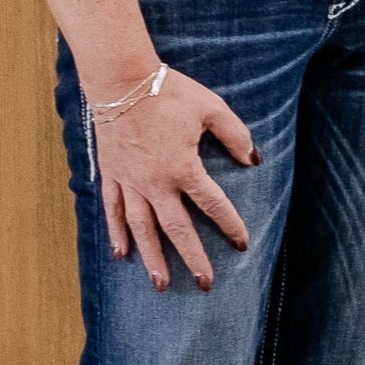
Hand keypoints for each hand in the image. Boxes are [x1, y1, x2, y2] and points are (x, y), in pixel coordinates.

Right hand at [94, 68, 256, 292]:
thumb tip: (253, 159)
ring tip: (160, 283)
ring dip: (152, 257)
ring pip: (142, 228)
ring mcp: (130, 181)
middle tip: (204, 283)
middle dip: (192, 258)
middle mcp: (155, 182)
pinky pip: (113, 210)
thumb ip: (235, 135)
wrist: (122, 81)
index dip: (229, 225)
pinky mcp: (111, 174)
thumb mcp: (212, 108)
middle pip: (176, 228)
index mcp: (183, 168)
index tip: (242, 244)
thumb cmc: (171, 92)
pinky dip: (116, 233)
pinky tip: (121, 254)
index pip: (212, 204)